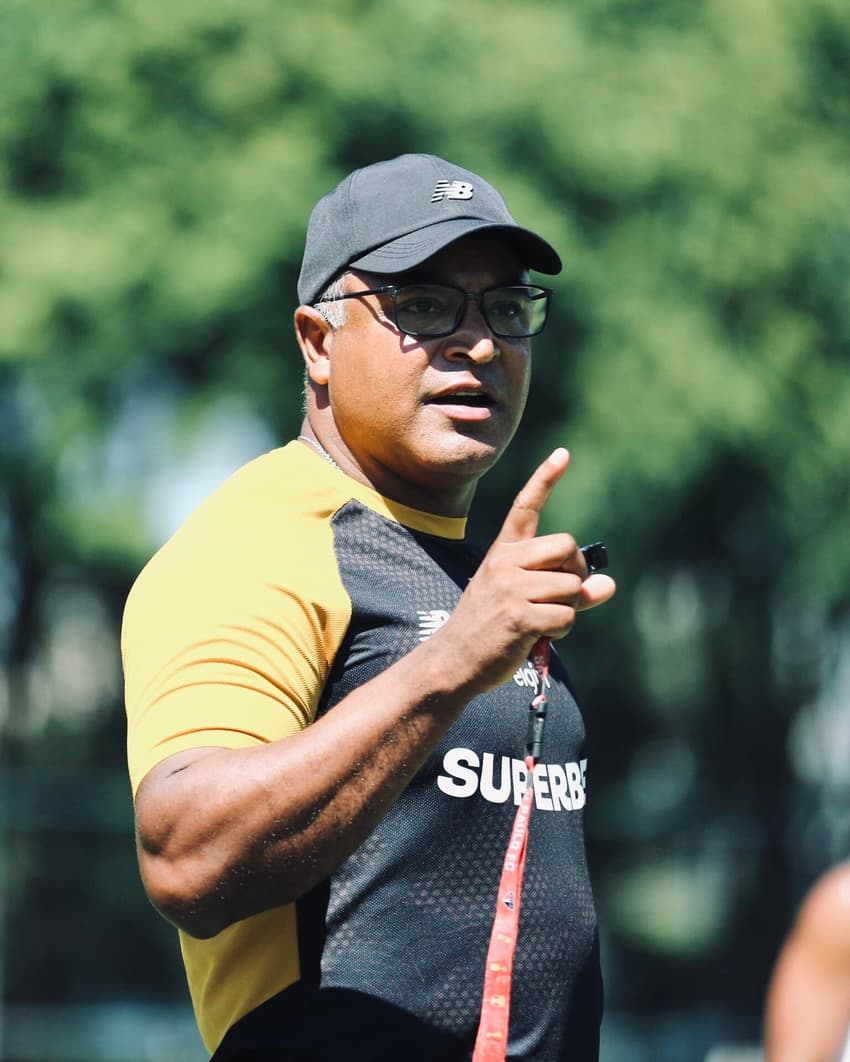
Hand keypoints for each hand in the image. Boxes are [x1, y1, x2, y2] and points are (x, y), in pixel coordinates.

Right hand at [434, 448, 615, 692]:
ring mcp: (510, 588)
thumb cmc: (492, 628)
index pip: (526, 507)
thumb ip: (567, 590)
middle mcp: (505, 562)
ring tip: (542, 621)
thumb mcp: (523, 600)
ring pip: (572, 587)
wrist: (455, 660)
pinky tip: (538, 636)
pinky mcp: (518, 615)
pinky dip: (561, 630)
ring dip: (569, 610)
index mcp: (504, 552)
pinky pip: (566, 615)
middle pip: (568, 548)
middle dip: (576, 574)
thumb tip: (608, 584)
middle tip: (562, 595)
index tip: (564, 453)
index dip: (546, 479)